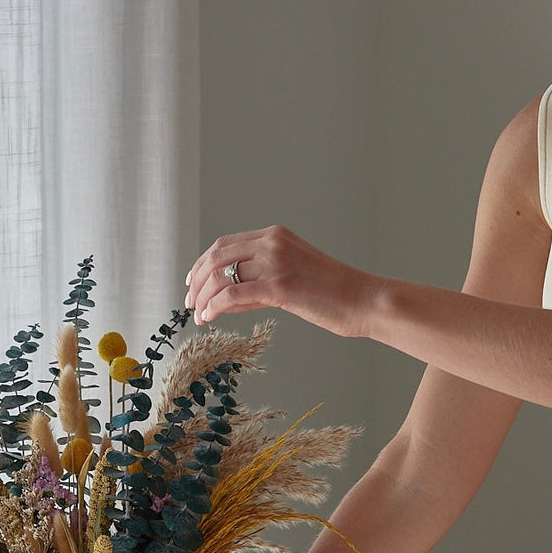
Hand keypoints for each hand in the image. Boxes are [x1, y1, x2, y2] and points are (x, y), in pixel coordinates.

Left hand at [185, 225, 379, 337]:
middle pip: (217, 256)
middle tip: (189, 302)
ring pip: (221, 275)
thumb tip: (227, 298)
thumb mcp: (292, 279)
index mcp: (275, 236)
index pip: (225, 244)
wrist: (362, 300)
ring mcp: (275, 262)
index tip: (193, 283)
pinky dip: (214, 306)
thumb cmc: (331, 295)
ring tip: (198, 315)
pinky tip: (209, 317)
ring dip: (203, 297)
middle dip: (197, 281)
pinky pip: (233, 293)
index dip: (203, 263)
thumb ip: (260, 282)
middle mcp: (272, 243)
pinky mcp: (279, 286)